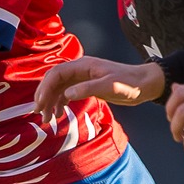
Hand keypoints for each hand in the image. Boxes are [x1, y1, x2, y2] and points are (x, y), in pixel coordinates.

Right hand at [34, 56, 164, 120]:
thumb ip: (88, 89)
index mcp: (83, 65)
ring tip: (46, 119)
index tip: (41, 104)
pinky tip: (58, 113)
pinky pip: (67, 93)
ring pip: (59, 88)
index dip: (45, 88)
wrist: (145, 84)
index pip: (56, 73)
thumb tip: (67, 94)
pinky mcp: (87, 86)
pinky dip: (60, 103)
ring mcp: (82, 78)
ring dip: (50, 102)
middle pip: (54, 80)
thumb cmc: (130, 83)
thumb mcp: (110, 86)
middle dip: (44, 96)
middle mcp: (80, 69)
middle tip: (39, 113)